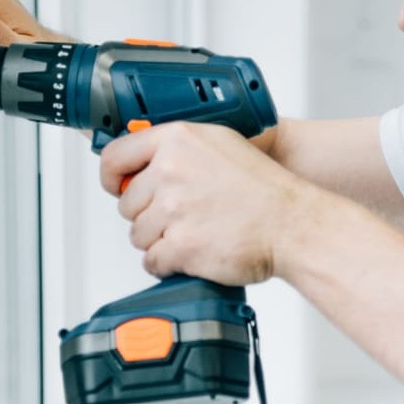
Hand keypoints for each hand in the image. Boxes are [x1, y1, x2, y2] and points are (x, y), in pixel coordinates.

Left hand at [101, 121, 303, 284]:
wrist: (291, 223)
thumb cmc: (263, 188)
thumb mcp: (220, 143)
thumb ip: (178, 147)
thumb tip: (143, 162)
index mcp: (177, 140)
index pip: (115, 157)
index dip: (112, 177)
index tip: (117, 187)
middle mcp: (171, 170)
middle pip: (127, 204)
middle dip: (149, 214)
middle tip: (182, 215)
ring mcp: (174, 208)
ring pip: (138, 235)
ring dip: (160, 240)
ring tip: (195, 231)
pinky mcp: (180, 245)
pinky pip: (152, 261)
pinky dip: (169, 263)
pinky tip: (195, 250)